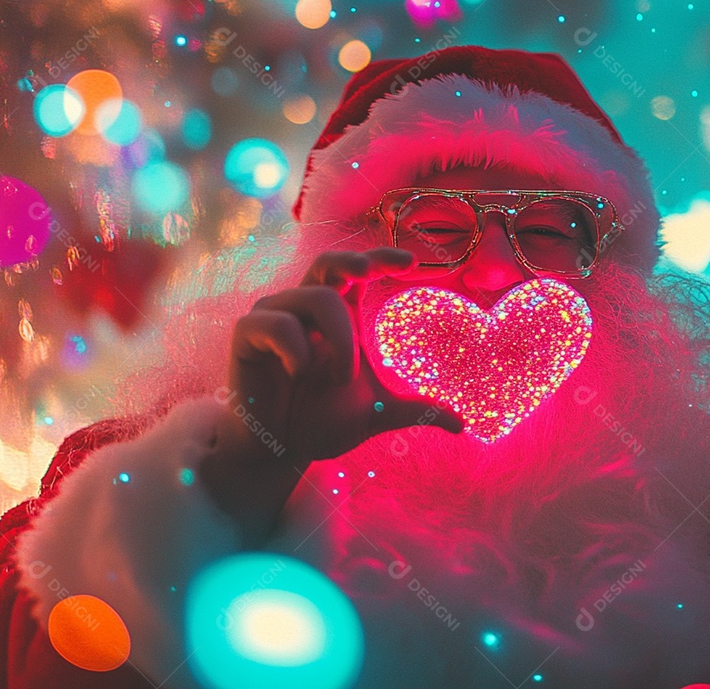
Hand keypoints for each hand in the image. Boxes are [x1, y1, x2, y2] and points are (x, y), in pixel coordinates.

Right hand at [215, 247, 463, 467]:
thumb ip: (416, 410)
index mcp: (338, 316)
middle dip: (353, 259)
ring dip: (339, 340)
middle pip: (330, 262)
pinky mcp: (248, 333)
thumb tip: (461, 425)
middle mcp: (306, 307)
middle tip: (369, 272)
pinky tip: (297, 375)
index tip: (412, 263)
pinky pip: (279, 324)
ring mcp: (275, 315)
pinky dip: (298, 352)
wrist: (281, 451)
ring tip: (338, 378)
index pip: (358, 270)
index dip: (381, 257)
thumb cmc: (322, 422)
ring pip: (317, 297)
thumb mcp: (377, 413)